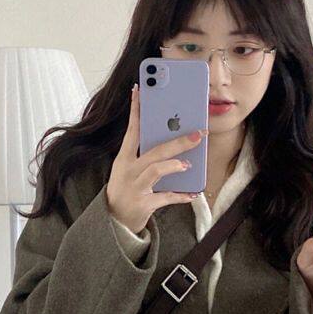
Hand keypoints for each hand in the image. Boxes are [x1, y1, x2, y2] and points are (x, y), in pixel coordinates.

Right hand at [106, 83, 208, 233]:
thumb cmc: (126, 192)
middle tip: (198, 134)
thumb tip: (173, 144)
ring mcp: (135, 187)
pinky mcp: (143, 204)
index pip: (132, 130)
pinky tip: (193, 193)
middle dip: (178, 141)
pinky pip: (165, 197)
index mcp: (124, 159)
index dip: (137, 110)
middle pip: (154, 150)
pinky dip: (181, 195)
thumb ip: (146, 157)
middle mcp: (128, 171)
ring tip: (188, 164)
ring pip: (156, 170)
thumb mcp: (129, 171)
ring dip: (175, 165)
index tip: (140, 90)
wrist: (114, 223)